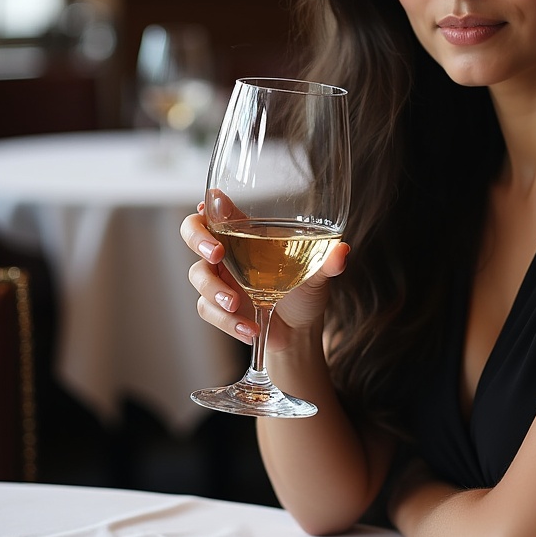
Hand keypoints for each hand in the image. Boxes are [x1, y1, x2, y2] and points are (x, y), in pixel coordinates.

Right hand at [180, 204, 349, 349]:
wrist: (299, 332)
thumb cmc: (305, 292)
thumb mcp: (319, 276)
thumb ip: (328, 263)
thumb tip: (342, 251)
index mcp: (249, 234)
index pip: (220, 211)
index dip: (210, 204)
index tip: (210, 205)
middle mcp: (228, 252)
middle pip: (193, 232)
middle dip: (198, 239)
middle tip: (216, 253)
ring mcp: (219, 279)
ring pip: (197, 275)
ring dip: (214, 290)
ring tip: (237, 304)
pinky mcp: (217, 307)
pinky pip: (208, 309)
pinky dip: (227, 321)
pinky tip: (250, 329)